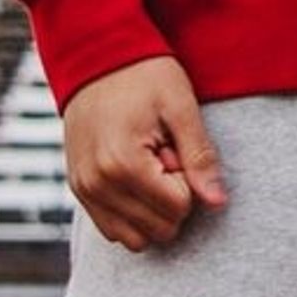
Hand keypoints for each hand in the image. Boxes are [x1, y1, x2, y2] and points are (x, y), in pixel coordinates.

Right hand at [63, 56, 228, 248]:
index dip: (187, 180)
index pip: (178, 208)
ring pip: (135, 239)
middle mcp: (97, 184)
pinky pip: (111, 230)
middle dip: (171, 197)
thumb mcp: (181, 107)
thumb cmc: (143, 75)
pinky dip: (132, 215)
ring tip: (149, 166)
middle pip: (159, 229)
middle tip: (163, 155)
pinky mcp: (78, 189)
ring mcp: (83, 190)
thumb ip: (200, 157)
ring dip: (152, 211)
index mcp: (123, 164)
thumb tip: (217, 204)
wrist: (96, 56)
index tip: (174, 147)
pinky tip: (135, 177)